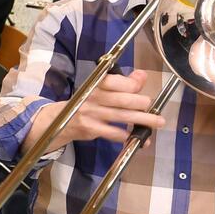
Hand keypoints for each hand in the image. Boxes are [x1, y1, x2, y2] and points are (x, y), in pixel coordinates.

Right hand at [36, 71, 166, 144]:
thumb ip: (123, 82)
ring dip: (141, 120)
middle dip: (141, 104)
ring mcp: (91, 113)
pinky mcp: (90, 128)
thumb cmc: (85, 102)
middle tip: (152, 107)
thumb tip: (142, 75)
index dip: (132, 85)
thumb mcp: (100, 89)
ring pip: (121, 116)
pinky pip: (111, 132)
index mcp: (96, 83)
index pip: (116, 81)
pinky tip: (136, 138)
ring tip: (157, 122)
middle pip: (122, 100)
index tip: (141, 88)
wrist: (58, 119)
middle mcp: (93, 97)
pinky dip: (125, 135)